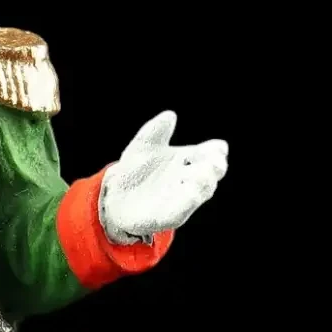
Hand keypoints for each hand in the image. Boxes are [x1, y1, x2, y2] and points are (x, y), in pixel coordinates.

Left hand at [99, 110, 228, 243]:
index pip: (212, 153)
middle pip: (212, 172)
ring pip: (202, 192)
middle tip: (213, 162)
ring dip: (204, 184)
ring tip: (201, 175)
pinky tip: (189, 193)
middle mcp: (190, 179)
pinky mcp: (170, 216)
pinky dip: (187, 202)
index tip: (217, 147)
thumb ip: (155, 131)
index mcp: (188, 159)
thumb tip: (170, 115)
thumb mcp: (142, 146)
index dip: (217, 150)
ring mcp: (182, 198)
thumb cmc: (135, 170)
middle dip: (215, 167)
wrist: (114, 196)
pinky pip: (182, 211)